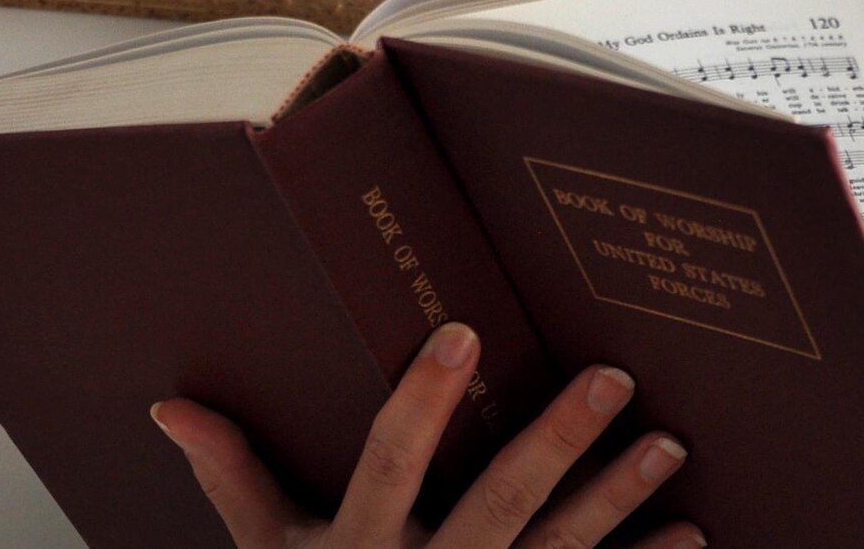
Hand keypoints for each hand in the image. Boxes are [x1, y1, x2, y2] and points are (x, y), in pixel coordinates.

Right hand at [153, 322, 702, 548]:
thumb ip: (232, 476)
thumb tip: (173, 404)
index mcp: (361, 546)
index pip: (391, 462)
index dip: (423, 402)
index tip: (462, 334)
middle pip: (500, 503)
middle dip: (558, 440)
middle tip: (612, 376)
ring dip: (619, 501)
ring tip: (670, 446)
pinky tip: (690, 534)